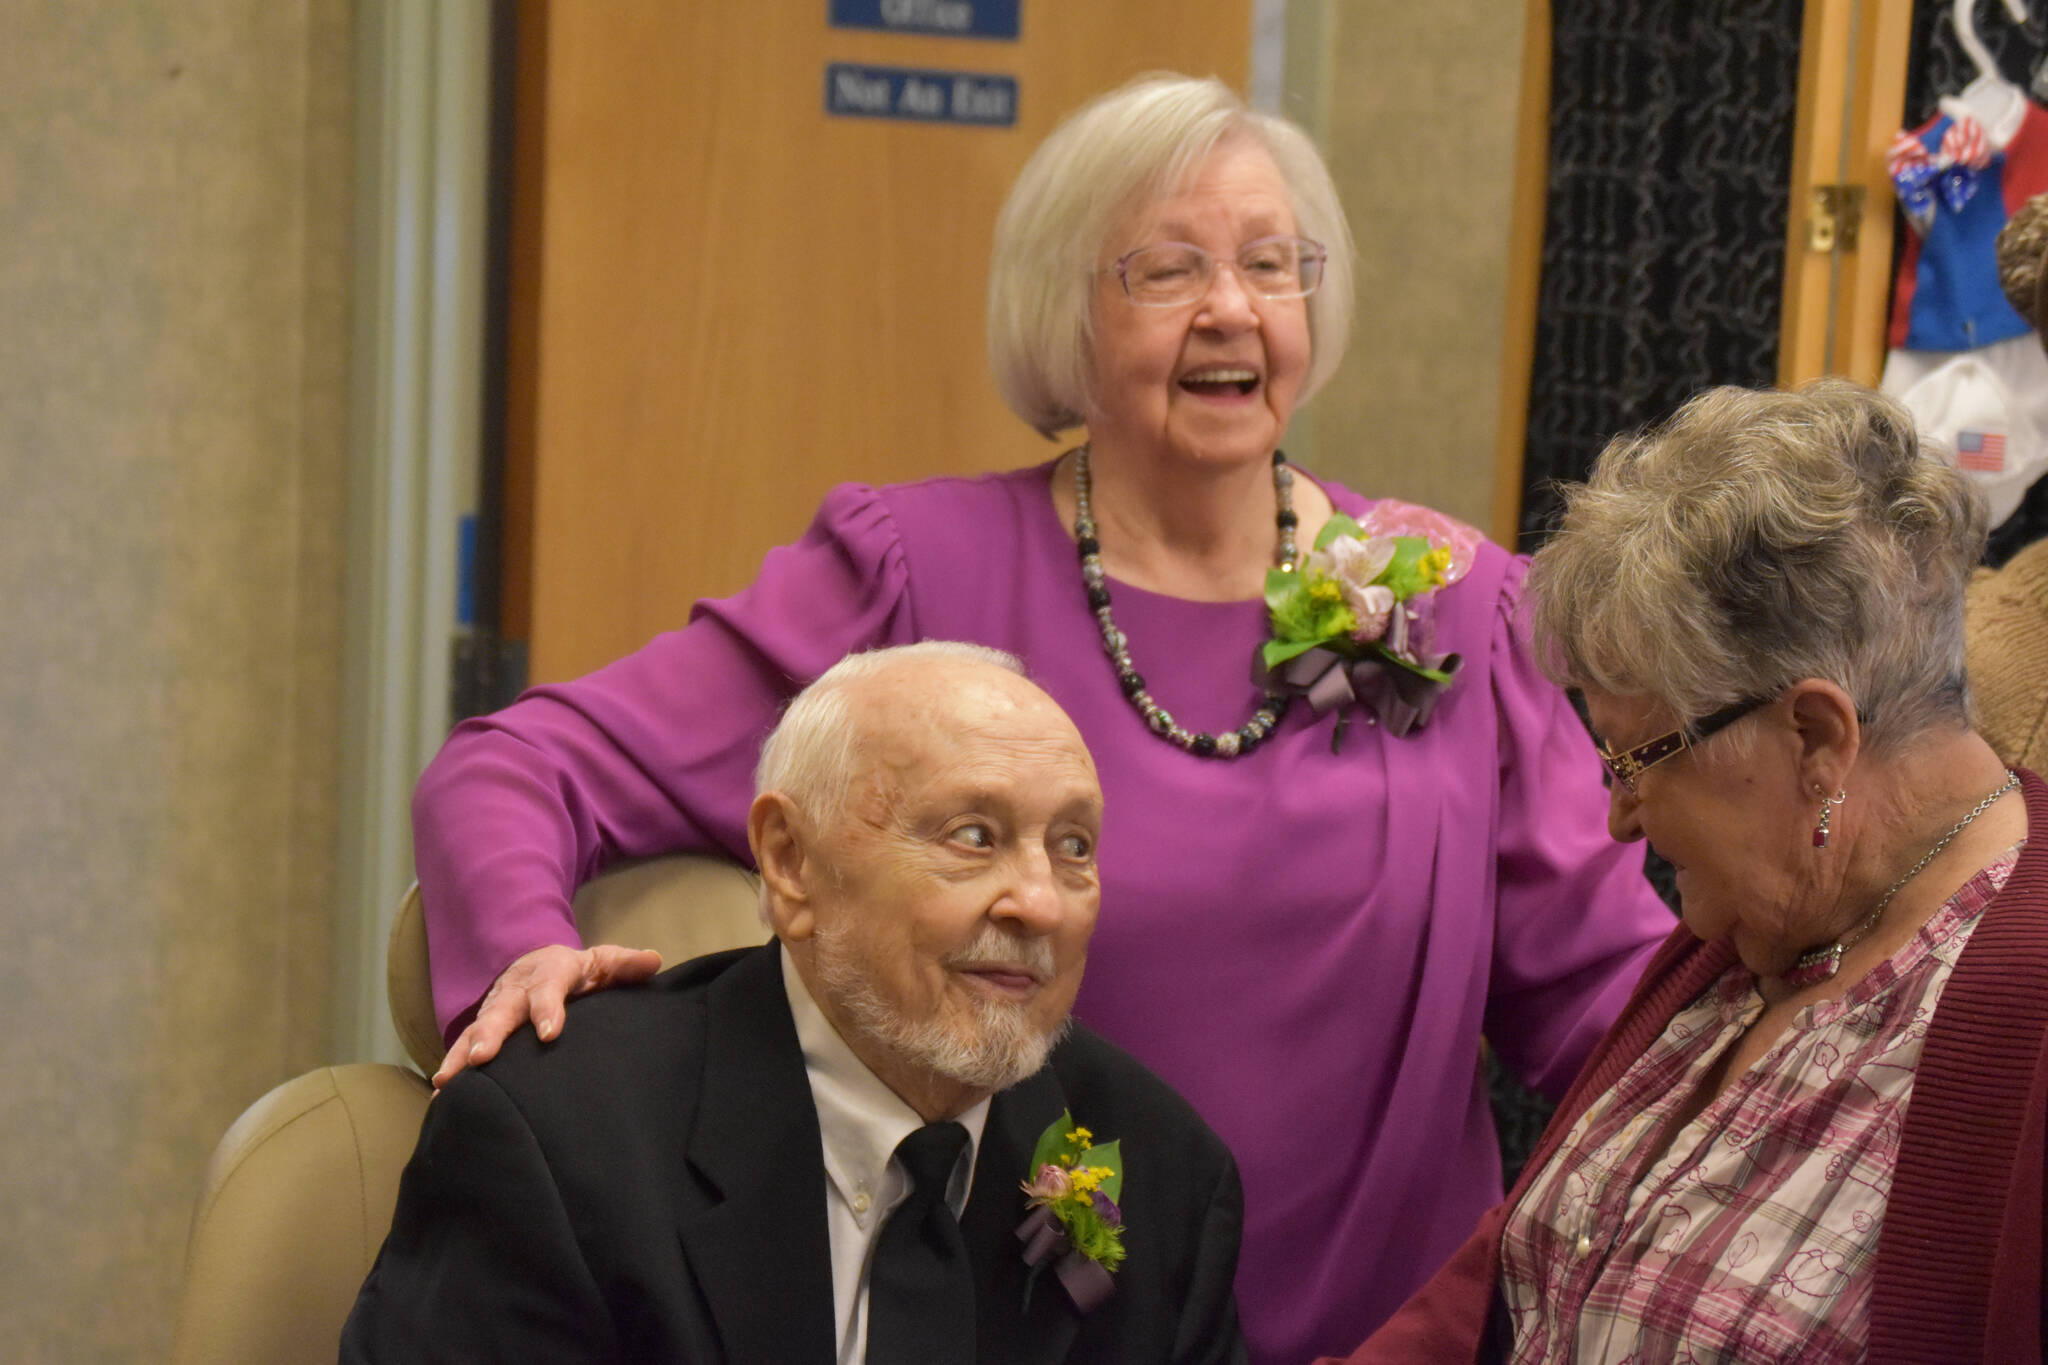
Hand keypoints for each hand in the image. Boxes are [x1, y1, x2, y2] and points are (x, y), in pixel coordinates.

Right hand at [432, 943, 663, 1087]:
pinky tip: (441, 1096)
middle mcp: (516, 991)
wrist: (536, 962)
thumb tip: (653, 961)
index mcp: (550, 973)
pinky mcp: (481, 1029)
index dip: (548, 1009)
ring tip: (449, 1081)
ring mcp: (495, 1010)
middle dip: (491, 1034)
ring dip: (461, 1054)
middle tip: (482, 1057)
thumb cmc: (577, 972)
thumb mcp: (603, 962)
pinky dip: (450, 1068)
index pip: (549, 988)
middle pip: (502, 1011)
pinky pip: (462, 1048)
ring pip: (476, 1031)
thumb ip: (626, 965)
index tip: (549, 1033)